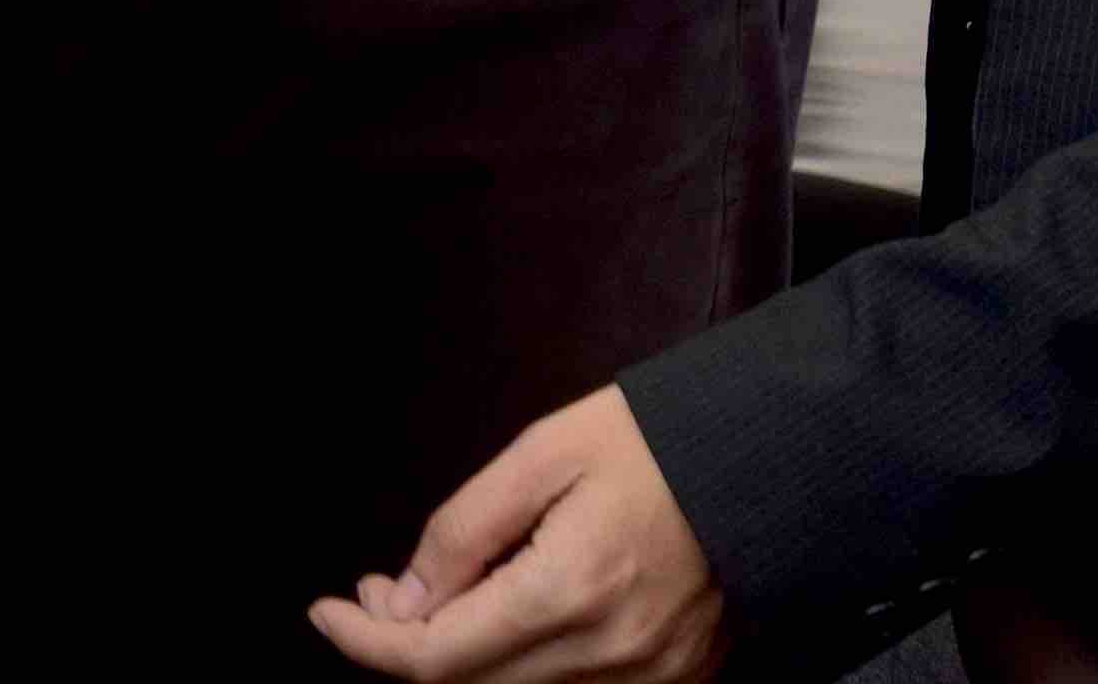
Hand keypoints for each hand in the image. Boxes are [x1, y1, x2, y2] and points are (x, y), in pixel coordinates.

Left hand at [313, 387, 720, 681]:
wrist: (770, 453)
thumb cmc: (656, 438)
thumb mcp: (542, 452)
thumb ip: (463, 530)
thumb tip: (400, 601)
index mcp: (570, 592)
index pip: (435, 658)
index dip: (366, 642)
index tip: (327, 611)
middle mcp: (608, 655)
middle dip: (407, 646)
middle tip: (383, 591)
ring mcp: (648, 679)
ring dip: (464, 660)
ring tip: (444, 598)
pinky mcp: (674, 680)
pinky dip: (525, 667)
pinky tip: (512, 616)